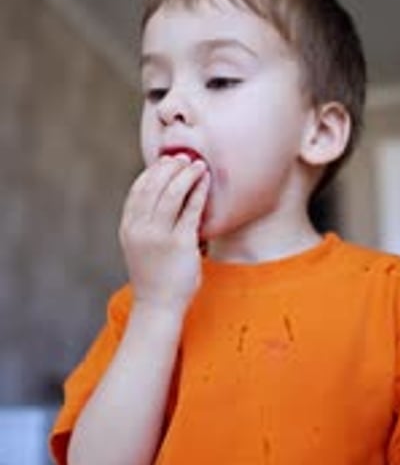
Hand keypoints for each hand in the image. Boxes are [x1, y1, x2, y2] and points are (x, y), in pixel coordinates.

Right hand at [119, 154, 209, 309]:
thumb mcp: (139, 246)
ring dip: (186, 174)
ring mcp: (159, 236)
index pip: (138, 190)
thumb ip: (145, 223)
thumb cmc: (154, 275)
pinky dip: (199, 191)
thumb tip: (160, 197)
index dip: (153, 172)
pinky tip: (205, 182)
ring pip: (172, 193)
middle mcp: (140, 229)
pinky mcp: (180, 244)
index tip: (166, 161)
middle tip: (184, 158)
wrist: (158, 306)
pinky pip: (191, 209)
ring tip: (198, 165)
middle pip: (154, 186)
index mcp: (128, 228)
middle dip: (170, 167)